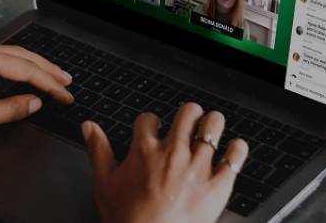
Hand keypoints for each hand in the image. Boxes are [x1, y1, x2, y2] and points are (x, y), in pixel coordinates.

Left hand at [0, 43, 73, 146]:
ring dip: (24, 64)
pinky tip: (5, 69)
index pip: (25, 69)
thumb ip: (11, 108)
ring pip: (1, 54)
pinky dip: (2, 63)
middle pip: (17, 55)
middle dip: (43, 68)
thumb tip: (33, 102)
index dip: (48, 83)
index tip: (65, 94)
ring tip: (43, 73)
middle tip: (65, 79)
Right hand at [83, 103, 248, 222]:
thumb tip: (89, 127)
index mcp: (145, 150)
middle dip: (188, 113)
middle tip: (188, 120)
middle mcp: (173, 153)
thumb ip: (98, 150)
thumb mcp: (104, 183)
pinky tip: (233, 148)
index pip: (149, 118)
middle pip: (187, 112)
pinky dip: (236, 148)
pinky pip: (235, 156)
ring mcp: (197, 167)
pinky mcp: (217, 185)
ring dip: (212, 123)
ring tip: (210, 126)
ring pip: (213, 126)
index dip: (150, 122)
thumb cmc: (127, 219)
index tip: (153, 130)